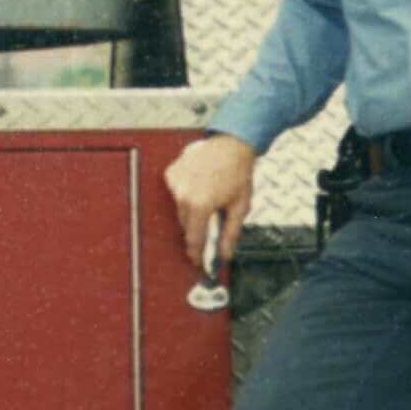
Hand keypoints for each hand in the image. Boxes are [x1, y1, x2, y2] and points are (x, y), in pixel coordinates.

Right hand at [164, 134, 257, 264]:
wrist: (232, 144)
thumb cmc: (238, 175)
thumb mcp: (239, 207)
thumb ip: (230, 235)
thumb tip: (224, 257)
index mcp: (201, 206)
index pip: (194, 240)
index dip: (196, 255)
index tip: (198, 264)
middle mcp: (183, 195)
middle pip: (186, 225)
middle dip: (197, 231)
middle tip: (208, 230)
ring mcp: (175, 183)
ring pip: (180, 210)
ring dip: (192, 212)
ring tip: (209, 199)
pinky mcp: (171, 173)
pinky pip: (176, 193)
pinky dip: (185, 195)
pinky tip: (200, 186)